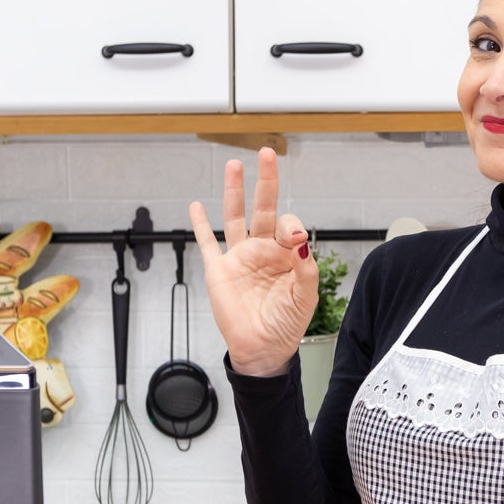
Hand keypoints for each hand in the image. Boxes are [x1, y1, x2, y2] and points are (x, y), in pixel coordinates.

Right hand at [188, 147, 318, 377]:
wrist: (263, 349)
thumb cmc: (287, 324)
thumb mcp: (306, 297)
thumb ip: (306, 268)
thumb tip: (302, 241)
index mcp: (286, 255)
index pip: (288, 226)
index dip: (292, 226)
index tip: (295, 240)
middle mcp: (262, 250)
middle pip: (262, 207)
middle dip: (265, 181)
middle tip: (266, 153)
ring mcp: (239, 258)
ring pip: (235, 217)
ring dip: (233, 191)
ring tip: (234, 165)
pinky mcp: (219, 270)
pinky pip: (207, 243)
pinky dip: (200, 225)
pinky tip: (196, 206)